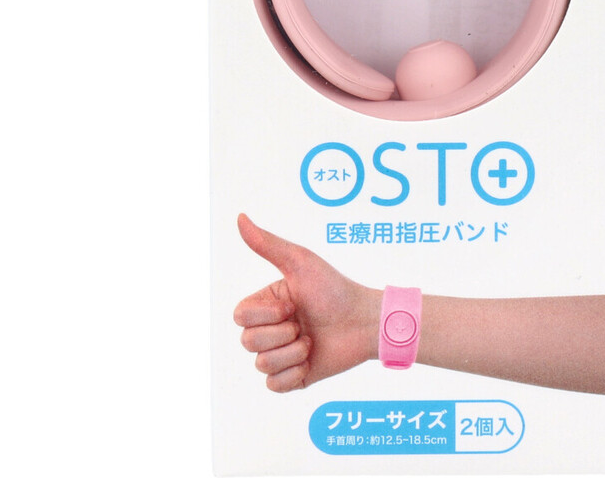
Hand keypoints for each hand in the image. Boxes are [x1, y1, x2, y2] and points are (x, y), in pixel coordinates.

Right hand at [234, 214, 380, 391]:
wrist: (364, 322)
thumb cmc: (335, 288)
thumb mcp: (299, 262)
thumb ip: (266, 243)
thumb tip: (239, 217)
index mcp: (267, 303)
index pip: (240, 317)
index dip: (265, 315)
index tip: (293, 304)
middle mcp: (271, 329)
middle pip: (248, 343)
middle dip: (281, 334)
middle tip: (304, 324)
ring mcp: (282, 354)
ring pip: (262, 365)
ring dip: (292, 352)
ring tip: (312, 341)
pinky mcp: (294, 377)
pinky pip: (274, 386)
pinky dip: (294, 374)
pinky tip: (311, 361)